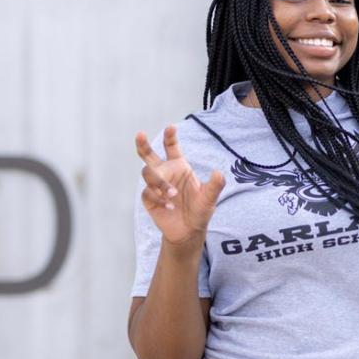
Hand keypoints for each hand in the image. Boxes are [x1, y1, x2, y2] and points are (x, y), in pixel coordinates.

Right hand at [136, 125, 225, 245]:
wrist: (188, 231)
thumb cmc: (199, 211)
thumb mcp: (209, 198)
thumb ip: (214, 185)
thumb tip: (219, 173)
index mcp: (179, 166)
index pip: (171, 147)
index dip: (170, 137)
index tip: (171, 127)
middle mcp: (165, 172)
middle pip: (148, 155)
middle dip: (142, 144)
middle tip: (139, 134)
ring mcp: (155, 185)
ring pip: (147, 173)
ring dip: (159, 182)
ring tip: (172, 194)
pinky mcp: (149, 198)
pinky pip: (147, 192)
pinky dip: (158, 198)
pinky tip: (169, 206)